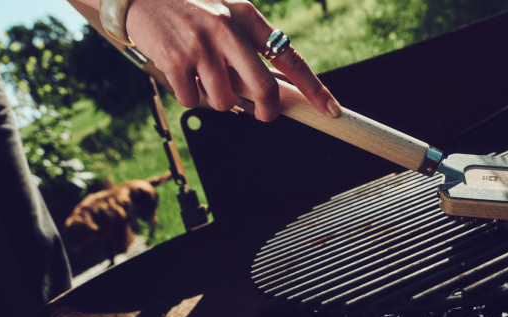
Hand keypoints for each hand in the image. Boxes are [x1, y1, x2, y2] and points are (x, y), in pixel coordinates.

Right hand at [124, 0, 341, 120]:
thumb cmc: (188, 7)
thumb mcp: (225, 14)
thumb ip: (247, 47)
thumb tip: (270, 91)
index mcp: (248, 17)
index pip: (291, 58)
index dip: (314, 89)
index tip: (330, 110)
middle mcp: (228, 30)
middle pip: (264, 89)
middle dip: (267, 111)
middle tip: (263, 115)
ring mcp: (201, 47)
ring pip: (226, 101)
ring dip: (218, 100)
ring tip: (205, 78)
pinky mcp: (176, 62)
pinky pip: (193, 101)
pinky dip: (190, 97)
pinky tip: (183, 75)